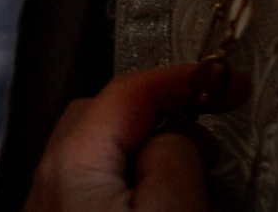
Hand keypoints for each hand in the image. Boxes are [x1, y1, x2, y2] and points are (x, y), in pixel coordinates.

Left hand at [25, 65, 212, 211]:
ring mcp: (55, 211)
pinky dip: (137, 188)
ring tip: (193, 186)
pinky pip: (102, 193)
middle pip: (110, 119)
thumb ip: (176, 156)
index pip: (130, 91)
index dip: (186, 79)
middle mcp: (49, 185)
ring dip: (151, 158)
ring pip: (106, 159)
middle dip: (161, 116)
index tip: (228, 83)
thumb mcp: (175, 210)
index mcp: (72, 166)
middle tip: (207, 140)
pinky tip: (163, 206)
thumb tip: (177, 137)